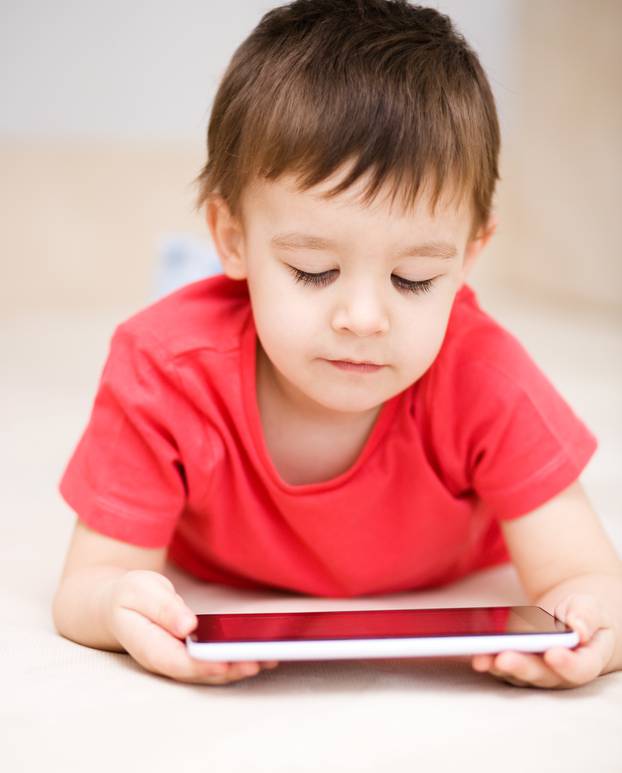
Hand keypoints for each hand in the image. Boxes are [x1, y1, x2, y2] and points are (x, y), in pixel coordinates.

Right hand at [103, 569, 278, 684]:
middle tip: (263, 660)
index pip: (178, 663)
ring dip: (239, 668)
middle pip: (200, 674)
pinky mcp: (188, 657)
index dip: (204, 665)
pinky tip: (258, 653)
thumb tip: (188, 626)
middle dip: (232, 669)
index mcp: (148, 646)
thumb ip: (163, 608)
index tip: (228, 662)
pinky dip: (235, 661)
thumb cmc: (128, 596)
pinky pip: (212, 663)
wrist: (115, 605)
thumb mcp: (140, 591)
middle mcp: (164, 661)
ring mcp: (176, 662)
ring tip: (270, 659)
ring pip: (210, 673)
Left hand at [471, 593, 615, 688]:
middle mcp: (561, 673)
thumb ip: (586, 617)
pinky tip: (471, 652)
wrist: (569, 617)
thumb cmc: (581, 613)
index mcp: (588, 660)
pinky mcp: (517, 664)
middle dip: (522, 667)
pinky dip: (487, 660)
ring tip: (480, 657)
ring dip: (498, 667)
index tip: (552, 654)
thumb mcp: (590, 608)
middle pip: (542, 675)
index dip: (566, 664)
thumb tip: (578, 629)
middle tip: (504, 658)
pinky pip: (501, 666)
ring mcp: (537, 672)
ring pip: (518, 675)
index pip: (580, 668)